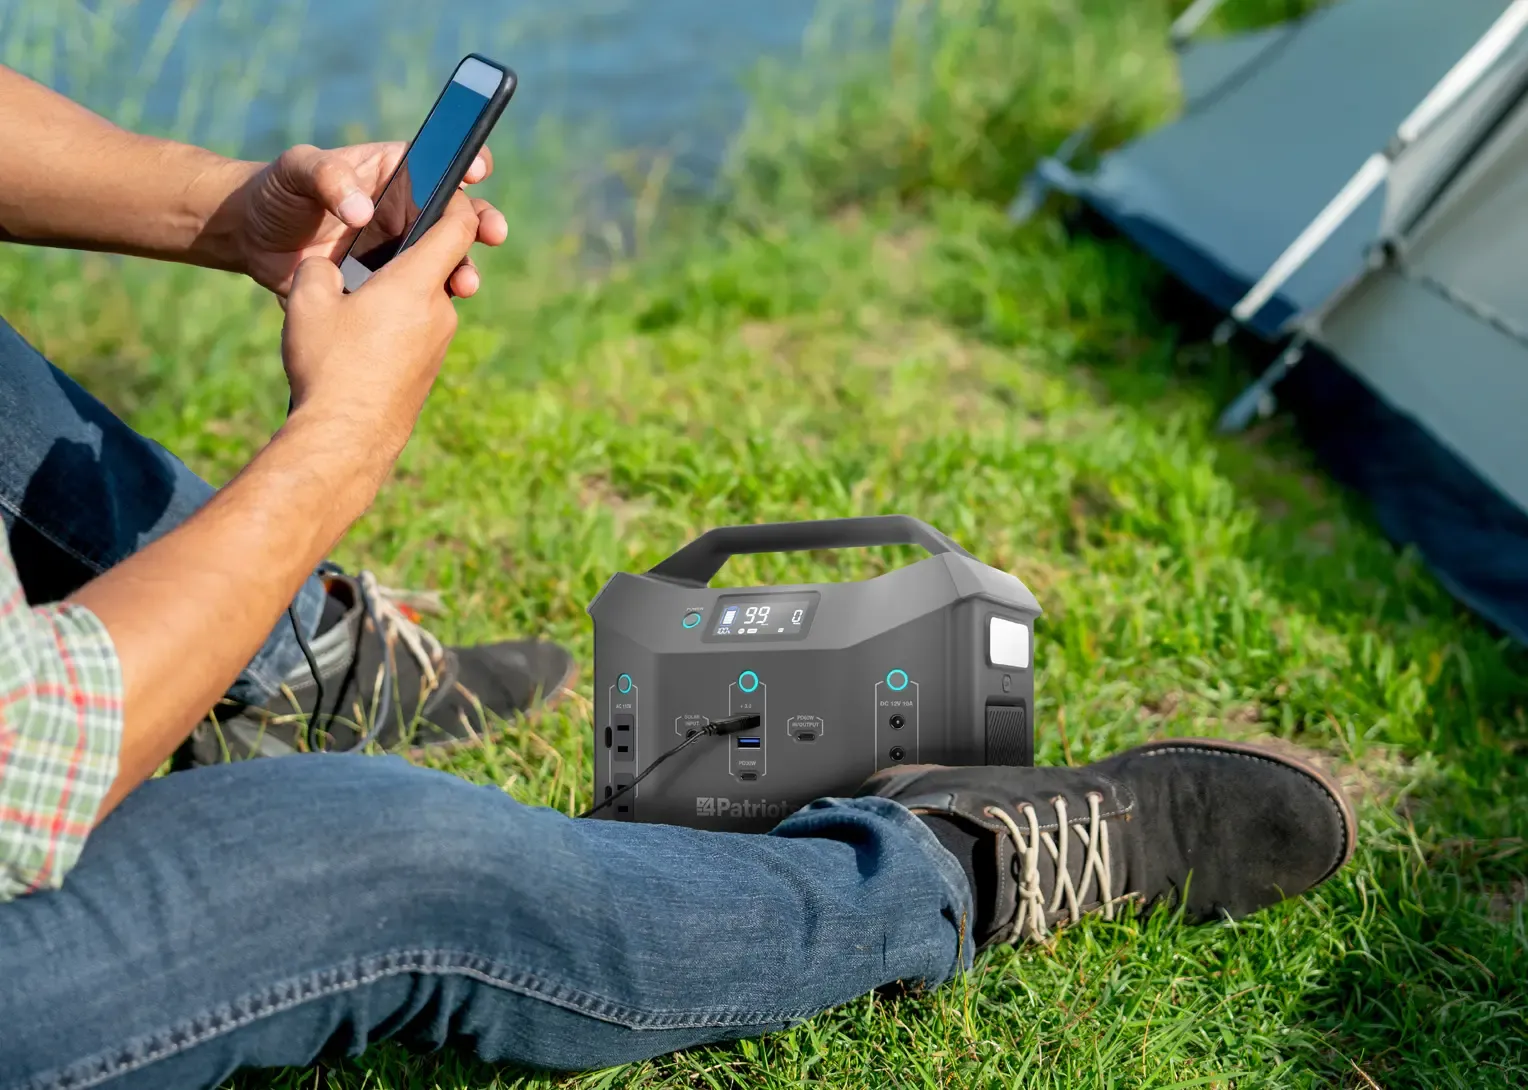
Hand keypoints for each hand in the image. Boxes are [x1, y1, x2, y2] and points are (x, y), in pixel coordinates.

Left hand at [230, 142, 507, 297]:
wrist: (251, 241)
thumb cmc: (275, 191)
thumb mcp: (295, 170)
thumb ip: (327, 177)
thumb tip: (364, 211)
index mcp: (390, 173)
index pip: (436, 162)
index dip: (463, 162)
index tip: (478, 171)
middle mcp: (402, 211)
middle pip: (455, 215)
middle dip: (481, 222)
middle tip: (493, 233)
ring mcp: (397, 250)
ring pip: (444, 258)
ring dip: (463, 268)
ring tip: (466, 283)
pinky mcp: (385, 284)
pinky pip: (418, 292)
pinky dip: (434, 301)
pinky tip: (439, 308)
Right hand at [279, 191, 479, 470]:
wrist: (346, 439)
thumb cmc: (328, 364)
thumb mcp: (306, 301)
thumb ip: (318, 267)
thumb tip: (323, 266)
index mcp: (417, 283)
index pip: (458, 227)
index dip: (456, 202)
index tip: (447, 190)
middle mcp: (440, 311)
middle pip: (443, 264)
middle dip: (416, 250)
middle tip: (381, 245)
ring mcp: (439, 345)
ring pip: (427, 301)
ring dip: (402, 292)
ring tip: (359, 301)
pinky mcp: (429, 371)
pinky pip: (419, 332)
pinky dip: (399, 323)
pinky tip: (363, 338)